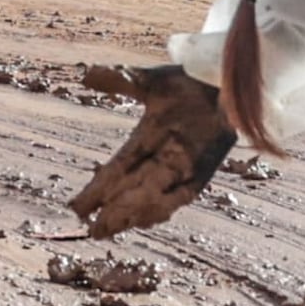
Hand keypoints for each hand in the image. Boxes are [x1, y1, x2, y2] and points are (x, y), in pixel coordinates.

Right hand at [71, 66, 236, 235]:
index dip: (98, 189)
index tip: (77, 206)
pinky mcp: (205, 170)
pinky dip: (164, 206)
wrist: (226, 79)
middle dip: (112, 210)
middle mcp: (162, 157)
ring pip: (151, 196)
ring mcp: (183, 166)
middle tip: (91, 230)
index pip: (116, 169)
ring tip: (111, 228)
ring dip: (132, 213)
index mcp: (146, 137)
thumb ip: (118, 81)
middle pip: (130, 190)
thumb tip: (85, 75)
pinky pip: (182, 195)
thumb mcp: (149, 81)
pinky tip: (147, 219)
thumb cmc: (190, 79)